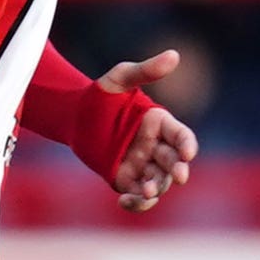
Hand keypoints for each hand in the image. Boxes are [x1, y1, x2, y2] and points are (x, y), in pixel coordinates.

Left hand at [96, 50, 194, 210]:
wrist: (72, 115)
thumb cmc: (99, 94)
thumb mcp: (120, 78)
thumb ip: (145, 70)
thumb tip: (175, 55)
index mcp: (161, 124)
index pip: (182, 136)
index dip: (187, 145)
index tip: (187, 152)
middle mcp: (156, 147)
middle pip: (174, 162)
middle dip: (178, 169)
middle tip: (179, 175)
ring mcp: (142, 165)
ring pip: (158, 182)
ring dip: (157, 188)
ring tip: (147, 190)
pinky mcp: (125, 178)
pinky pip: (137, 196)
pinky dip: (137, 204)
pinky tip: (125, 202)